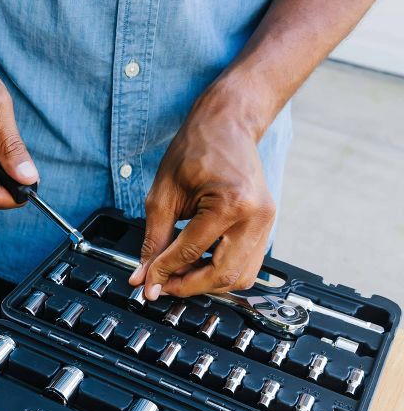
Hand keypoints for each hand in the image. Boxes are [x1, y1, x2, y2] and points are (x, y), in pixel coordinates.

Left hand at [129, 80, 275, 299]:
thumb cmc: (196, 149)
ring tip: (179, 274)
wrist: (227, 124)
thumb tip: (144, 275)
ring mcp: (266, 222)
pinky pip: (246, 264)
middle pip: (222, 274)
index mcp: (230, 203)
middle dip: (188, 286)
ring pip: (239, 277)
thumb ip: (153, 240)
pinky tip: (198, 264)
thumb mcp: (163, 195)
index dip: (164, 272)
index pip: (191, 253)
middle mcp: (255, 216)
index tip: (146, 283)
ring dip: (207, 283)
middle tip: (162, 285)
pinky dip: (221, 271)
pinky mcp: (266, 225)